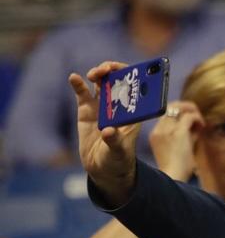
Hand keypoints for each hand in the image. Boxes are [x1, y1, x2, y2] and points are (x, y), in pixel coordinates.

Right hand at [69, 61, 139, 206]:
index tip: (128, 71)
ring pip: (101, 82)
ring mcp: (102, 106)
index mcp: (134, 112)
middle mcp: (119, 105)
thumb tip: (107, 131)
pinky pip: (83, 93)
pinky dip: (78, 84)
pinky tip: (74, 78)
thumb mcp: (119, 151)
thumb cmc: (119, 159)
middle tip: (107, 69)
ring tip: (94, 74)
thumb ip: (114, 141)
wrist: (104, 169)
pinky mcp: (86, 110)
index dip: (133, 75)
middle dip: (114, 70)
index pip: (136, 87)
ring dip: (98, 73)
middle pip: (118, 80)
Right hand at [149, 100, 202, 181]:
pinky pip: (188, 116)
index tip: (191, 122)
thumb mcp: (179, 149)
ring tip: (200, 122)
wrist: (173, 179)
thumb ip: (185, 136)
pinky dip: (197, 118)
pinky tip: (202, 126)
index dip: (180, 113)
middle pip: (170, 107)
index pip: (166, 114)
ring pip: (178, 108)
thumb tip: (195, 127)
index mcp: (155, 134)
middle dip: (186, 108)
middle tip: (197, 117)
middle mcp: (158, 130)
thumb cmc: (178, 169)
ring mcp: (167, 130)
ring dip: (192, 111)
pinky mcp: (178, 133)